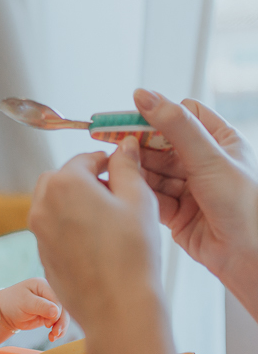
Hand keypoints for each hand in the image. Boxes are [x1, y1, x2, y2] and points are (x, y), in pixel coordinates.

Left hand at [0, 277, 69, 341]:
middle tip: (55, 332)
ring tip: (53, 336)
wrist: (5, 312)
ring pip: (63, 316)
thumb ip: (40, 306)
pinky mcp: (50, 314)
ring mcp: (50, 304)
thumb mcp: (25, 302)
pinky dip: (58, 330)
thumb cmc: (12, 302)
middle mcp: (49, 293)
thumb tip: (56, 312)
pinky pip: (59, 322)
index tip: (48, 323)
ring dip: (61, 327)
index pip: (57, 298)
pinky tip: (52, 337)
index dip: (56, 312)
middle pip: (63, 307)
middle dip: (61, 321)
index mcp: (43, 285)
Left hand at [28, 138, 162, 331]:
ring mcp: (38, 230)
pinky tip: (97, 242)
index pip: (85, 159)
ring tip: (109, 219)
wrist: (117, 308)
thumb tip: (123, 145)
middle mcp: (43, 203)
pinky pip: (53, 228)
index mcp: (64, 183)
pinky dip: (70, 226)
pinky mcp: (40, 252)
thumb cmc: (133, 253)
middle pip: (62, 178)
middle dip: (86, 180)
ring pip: (54, 203)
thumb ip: (127, 167)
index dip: (107, 162)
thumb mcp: (138, 200)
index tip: (123, 171)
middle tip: (116, 194)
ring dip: (76, 202)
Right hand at [134, 89, 257, 285]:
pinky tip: (125, 189)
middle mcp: (205, 163)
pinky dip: (138, 192)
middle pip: (160, 144)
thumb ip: (175, 126)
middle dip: (138, 145)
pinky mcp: (177, 213)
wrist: (251, 257)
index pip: (182, 116)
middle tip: (108, 142)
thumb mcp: (208, 157)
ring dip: (136, 169)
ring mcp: (190, 188)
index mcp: (221, 141)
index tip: (126, 117)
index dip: (154, 115)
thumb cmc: (246, 206)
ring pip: (153, 171)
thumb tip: (145, 96)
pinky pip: (151, 196)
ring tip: (116, 169)